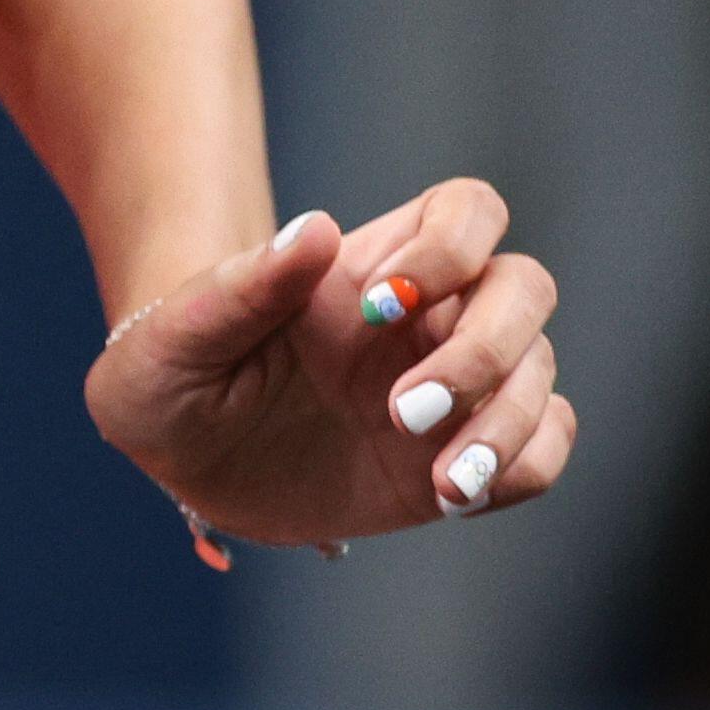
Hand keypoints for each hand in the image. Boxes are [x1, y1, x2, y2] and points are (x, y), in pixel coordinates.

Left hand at [83, 182, 576, 552]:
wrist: (177, 467)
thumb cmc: (166, 379)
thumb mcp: (174, 338)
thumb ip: (240, 287)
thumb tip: (317, 229)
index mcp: (365, 270)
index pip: (467, 212)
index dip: (452, 245)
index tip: (378, 304)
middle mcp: (424, 320)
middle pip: (524, 288)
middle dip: (485, 349)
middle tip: (401, 411)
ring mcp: (450, 388)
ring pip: (538, 372)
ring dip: (505, 425)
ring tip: (447, 482)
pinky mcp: (460, 455)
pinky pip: (543, 448)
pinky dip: (522, 467)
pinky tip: (456, 496)